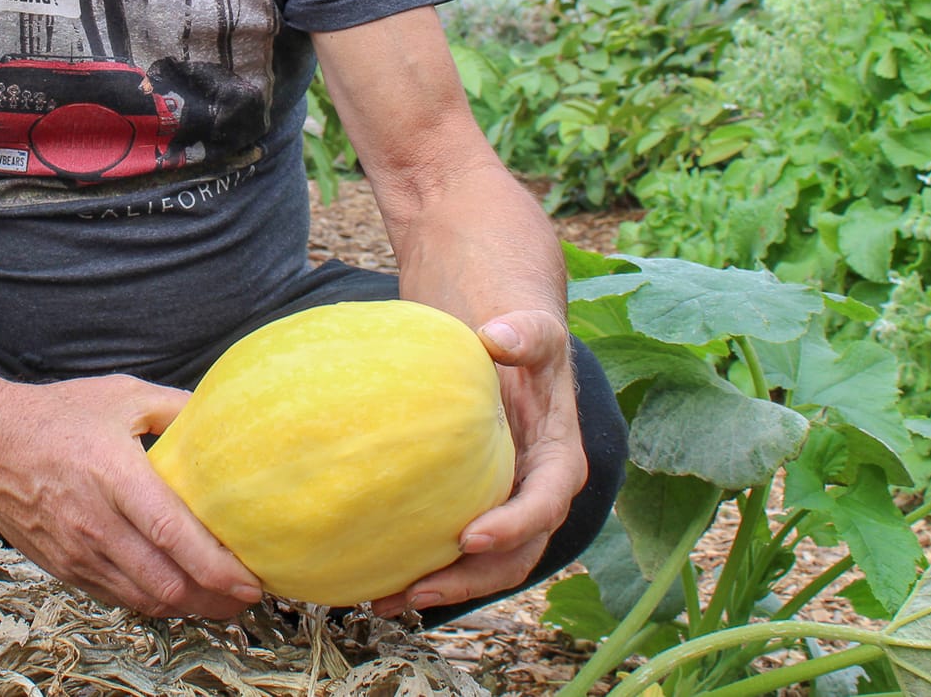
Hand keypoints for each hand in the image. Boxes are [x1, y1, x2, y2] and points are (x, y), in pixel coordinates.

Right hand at [0, 373, 263, 618]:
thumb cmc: (54, 415)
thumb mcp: (121, 396)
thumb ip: (175, 409)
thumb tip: (223, 422)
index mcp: (113, 474)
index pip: (172, 534)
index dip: (216, 566)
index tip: (251, 578)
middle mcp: (94, 521)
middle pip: (165, 583)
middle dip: (214, 600)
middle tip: (247, 596)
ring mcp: (76, 551)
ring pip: (143, 600)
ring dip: (187, 607)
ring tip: (221, 602)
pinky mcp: (62, 567)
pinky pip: (117, 598)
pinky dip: (152, 603)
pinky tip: (175, 593)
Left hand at [373, 308, 585, 615]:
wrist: (498, 342)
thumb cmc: (517, 336)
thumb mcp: (530, 330)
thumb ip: (524, 334)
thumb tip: (497, 337)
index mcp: (559, 462)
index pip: (544, 506)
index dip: (512, 527)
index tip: (468, 536)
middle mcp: (534, 495)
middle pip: (513, 556)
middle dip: (469, 579)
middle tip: (418, 589)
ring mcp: (503, 507)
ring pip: (480, 565)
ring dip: (438, 587)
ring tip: (384, 600)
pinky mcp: (469, 506)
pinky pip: (450, 547)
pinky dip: (418, 565)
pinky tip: (372, 576)